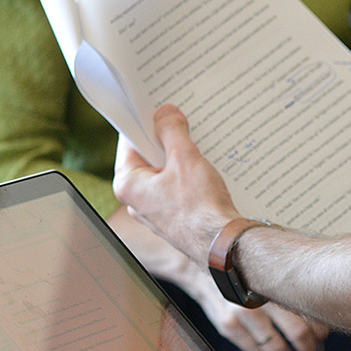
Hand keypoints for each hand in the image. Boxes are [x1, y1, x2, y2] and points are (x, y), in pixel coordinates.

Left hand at [114, 105, 241, 269]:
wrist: (223, 243)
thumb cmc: (199, 206)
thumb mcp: (184, 157)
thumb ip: (171, 130)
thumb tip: (165, 113)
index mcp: (128, 185)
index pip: (129, 142)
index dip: (144, 121)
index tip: (157, 106)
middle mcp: (136, 200)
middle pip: (146, 156)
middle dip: (164, 139)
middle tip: (182, 121)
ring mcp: (155, 210)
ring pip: (163, 172)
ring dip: (178, 157)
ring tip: (196, 144)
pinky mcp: (173, 216)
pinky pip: (175, 186)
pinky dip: (186, 174)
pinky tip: (204, 167)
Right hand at [185, 262, 326, 350]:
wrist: (207, 262)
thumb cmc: (245, 261)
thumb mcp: (271, 260)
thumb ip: (294, 276)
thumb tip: (323, 294)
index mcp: (276, 279)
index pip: (308, 310)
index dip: (320, 327)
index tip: (322, 333)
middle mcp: (260, 297)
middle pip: (297, 332)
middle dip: (308, 346)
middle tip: (311, 350)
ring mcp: (241, 313)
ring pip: (275, 348)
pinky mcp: (227, 326)